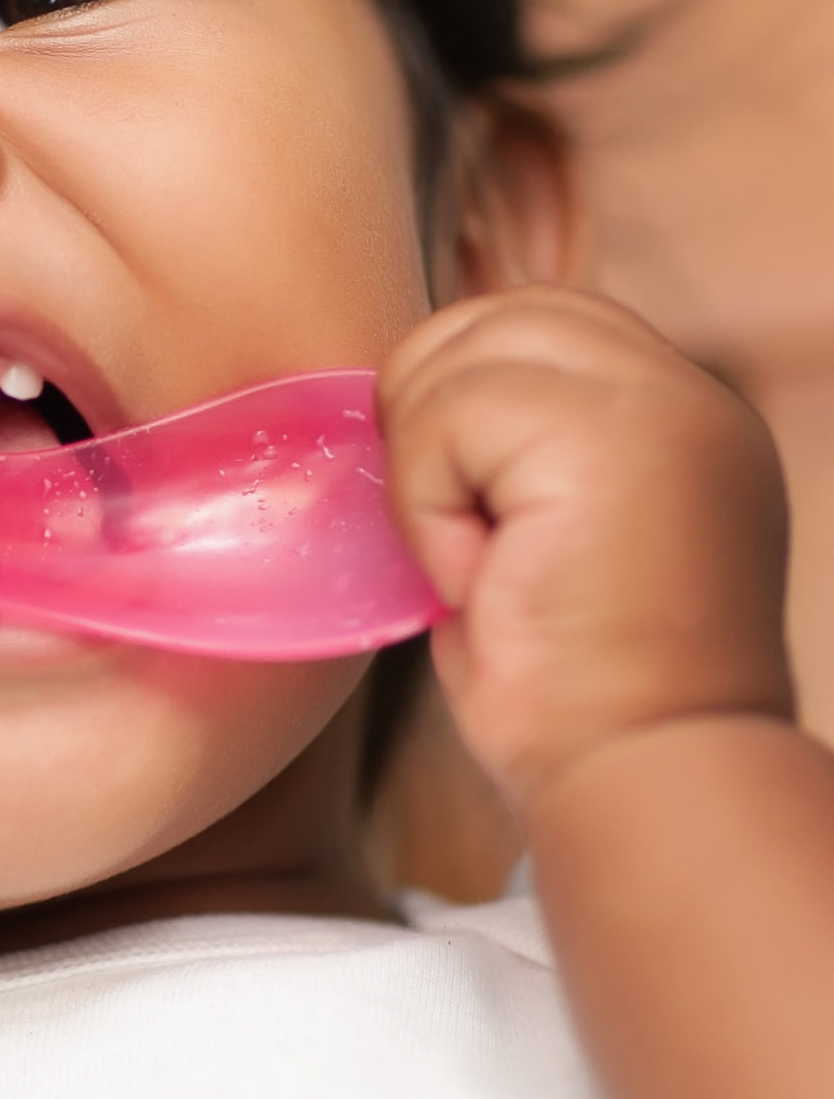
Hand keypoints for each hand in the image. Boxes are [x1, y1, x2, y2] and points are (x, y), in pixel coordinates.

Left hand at [379, 288, 791, 805]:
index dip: (459, 398)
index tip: (465, 519)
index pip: (541, 324)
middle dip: (429, 411)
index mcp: (686, 419)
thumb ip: (516, 454)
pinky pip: (447, 415)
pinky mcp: (615, 439)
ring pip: (463, 352)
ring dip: (428, 466)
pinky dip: (429, 504)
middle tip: (450, 539)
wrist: (639, 785)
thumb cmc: (576, 699)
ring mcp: (665, 408)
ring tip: (481, 569)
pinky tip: (481, 582)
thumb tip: (406, 396)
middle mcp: (692, 398)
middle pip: (497, 313)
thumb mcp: (550, 544)